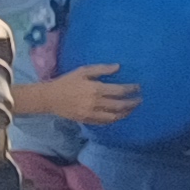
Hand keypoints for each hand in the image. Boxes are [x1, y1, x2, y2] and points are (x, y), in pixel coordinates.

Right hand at [22, 67, 139, 125]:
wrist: (50, 98)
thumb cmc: (67, 81)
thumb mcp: (83, 71)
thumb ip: (101, 69)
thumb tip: (118, 67)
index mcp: (96, 89)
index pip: (119, 91)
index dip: (131, 90)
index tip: (138, 88)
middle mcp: (95, 103)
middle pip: (119, 106)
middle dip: (132, 103)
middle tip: (139, 100)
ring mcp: (91, 113)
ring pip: (113, 116)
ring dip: (125, 113)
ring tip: (131, 109)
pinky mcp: (86, 120)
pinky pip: (104, 122)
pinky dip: (113, 119)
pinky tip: (118, 116)